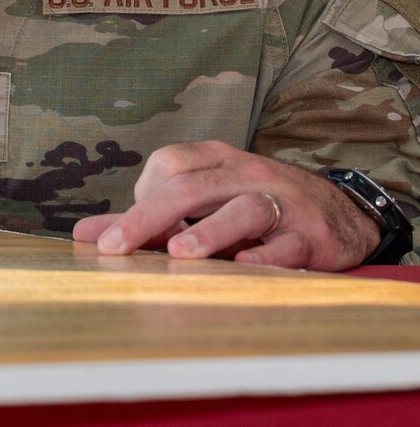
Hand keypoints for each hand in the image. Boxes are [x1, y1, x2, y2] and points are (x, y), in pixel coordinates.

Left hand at [72, 140, 380, 270]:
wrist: (342, 213)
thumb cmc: (256, 206)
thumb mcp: (205, 202)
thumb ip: (146, 218)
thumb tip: (83, 234)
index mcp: (217, 159)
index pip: (169, 165)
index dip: (142, 196)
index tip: (121, 234)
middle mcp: (247, 174)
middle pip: (192, 187)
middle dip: (148, 216)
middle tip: (115, 247)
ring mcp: (282, 202)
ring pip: (243, 209)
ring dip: (209, 231)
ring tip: (177, 253)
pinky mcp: (312, 236)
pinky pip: (287, 244)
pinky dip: (264, 256)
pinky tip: (243, 266)